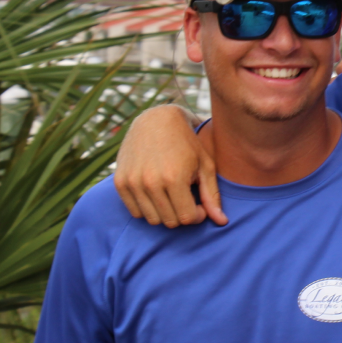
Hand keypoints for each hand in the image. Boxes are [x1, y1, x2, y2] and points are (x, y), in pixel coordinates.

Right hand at [113, 105, 226, 226]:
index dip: (197, 215)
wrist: (156, 120)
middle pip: (169, 221)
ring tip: (174, 196)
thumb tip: (221, 222)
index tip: (200, 205)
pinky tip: (158, 194)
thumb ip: (212, 196)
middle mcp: (150, 182)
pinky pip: (135, 212)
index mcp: (174, 178)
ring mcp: (132, 182)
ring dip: (165, 213)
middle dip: (182, 215)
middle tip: (188, 200)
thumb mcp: (205, 165)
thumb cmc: (187, 143)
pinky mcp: (120, 181)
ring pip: (152, 219)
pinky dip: (147, 209)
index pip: (187, 218)